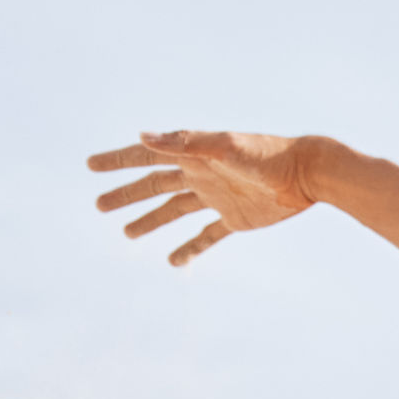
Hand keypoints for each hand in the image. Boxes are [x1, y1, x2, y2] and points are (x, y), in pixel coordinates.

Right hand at [87, 130, 318, 265]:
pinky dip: (190, 248)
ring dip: (151, 221)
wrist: (307, 175)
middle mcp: (201, 175)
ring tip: (127, 233)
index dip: (118, 161)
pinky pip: (206, 235)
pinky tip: (174, 262)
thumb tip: (142, 136)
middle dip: (127, 195)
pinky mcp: (235, 218)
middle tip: (99, 206)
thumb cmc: (267, 155)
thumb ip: (186, 143)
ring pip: (175, 211)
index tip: (91, 165)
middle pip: (154, 186)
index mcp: (194, 156)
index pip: (147, 157)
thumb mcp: (224, 147)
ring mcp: (217, 197)